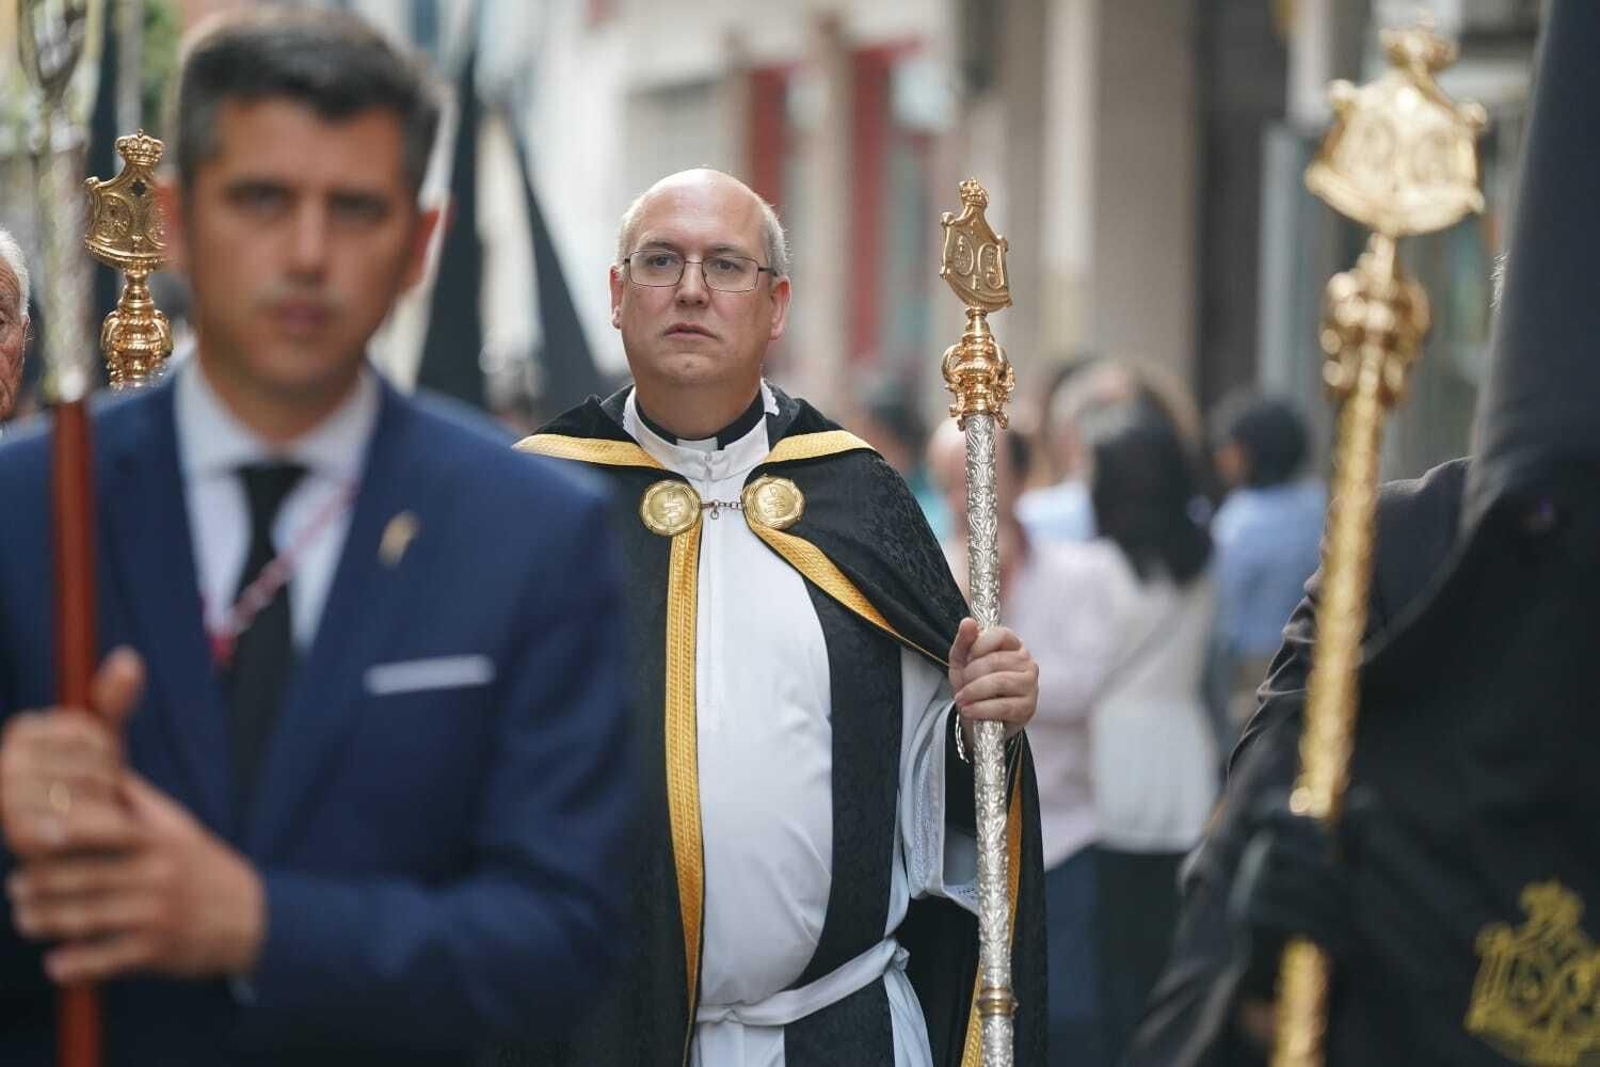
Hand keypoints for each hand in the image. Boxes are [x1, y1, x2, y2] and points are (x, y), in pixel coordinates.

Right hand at [0, 647, 143, 858]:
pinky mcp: (19, 834)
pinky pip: (79, 823)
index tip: (103, 760)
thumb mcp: (101, 740)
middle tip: (105, 794)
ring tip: (104, 811)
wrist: (82, 841)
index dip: (107, 748)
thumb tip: (129, 658)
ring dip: (108, 804)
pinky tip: (102, 831)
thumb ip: (112, 699)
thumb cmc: (90, 782)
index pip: (88, 730)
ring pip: (88, 792)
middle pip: (90, 763)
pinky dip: (101, 827)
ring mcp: (7, 800)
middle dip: (110, 779)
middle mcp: (6, 763)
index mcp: (23, 731)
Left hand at [7, 772, 265, 982]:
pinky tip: (54, 964)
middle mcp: (160, 876)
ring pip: (88, 920)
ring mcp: (157, 916)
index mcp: (162, 841)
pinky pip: (106, 961)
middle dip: (42, 884)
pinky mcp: (156, 952)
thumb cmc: (200, 863)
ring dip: (46, 921)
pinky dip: (76, 965)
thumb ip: (136, 800)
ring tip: (25, 917)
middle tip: (16, 886)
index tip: (35, 831)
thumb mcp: (178, 827)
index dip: (72, 829)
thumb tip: (95, 764)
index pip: (112, 830)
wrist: (250, 916)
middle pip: (88, 878)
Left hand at [947, 618, 1038, 742]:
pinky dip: (980, 709)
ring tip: (962, 699)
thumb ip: (964, 641)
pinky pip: (1003, 706)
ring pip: (1000, 682)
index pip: (1001, 634)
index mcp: (1013, 644)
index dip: (979, 645)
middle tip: (961, 685)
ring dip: (974, 692)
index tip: (967, 659)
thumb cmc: (973, 683)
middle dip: (971, 674)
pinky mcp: (1028, 707)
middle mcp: (1027, 662)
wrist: (976, 715)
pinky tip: (969, 710)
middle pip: (996, 661)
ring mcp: (1030, 685)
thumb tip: (968, 622)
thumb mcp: (962, 660)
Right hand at [1230, 788, 1374, 961]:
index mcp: (1276, 841)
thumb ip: (1350, 838)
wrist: (1286, 966)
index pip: (1270, 811)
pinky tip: (1343, 946)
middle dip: (1322, 871)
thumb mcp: (1337, 873)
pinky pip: (1287, 917)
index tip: (1324, 839)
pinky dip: (1322, 931)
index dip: (1295, 817)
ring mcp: (1246, 888)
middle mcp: (1255, 860)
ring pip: (1288, 885)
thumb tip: (1365, 797)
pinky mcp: (1248, 917)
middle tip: (1352, 894)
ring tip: (1353, 925)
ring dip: (1328, 906)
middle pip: (1278, 848)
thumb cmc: (1315, 910)